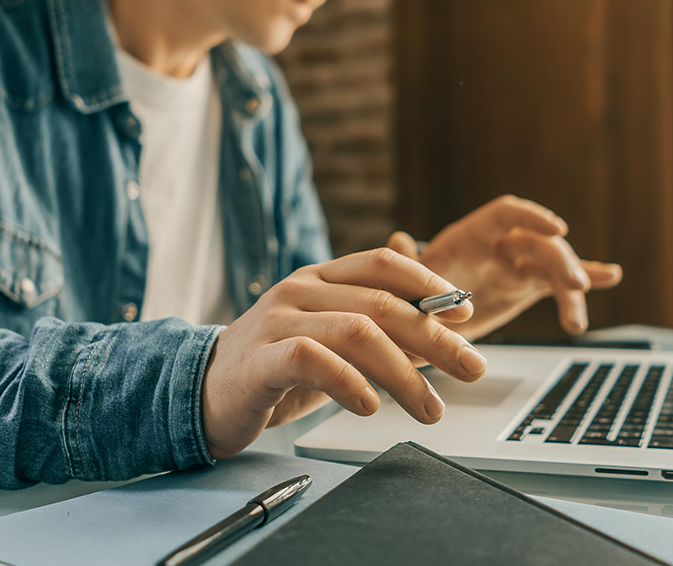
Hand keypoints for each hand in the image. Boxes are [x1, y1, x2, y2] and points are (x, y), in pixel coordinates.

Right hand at [200, 248, 486, 459]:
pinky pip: (312, 360)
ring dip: (404, 373)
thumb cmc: (275, 369)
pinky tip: (370, 405)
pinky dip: (350, 382)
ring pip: (356, 331)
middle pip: (380, 302)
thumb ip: (377, 329)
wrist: (200, 394)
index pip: (382, 264)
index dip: (429, 283)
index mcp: (319, 278)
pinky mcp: (259, 359)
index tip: (465, 313)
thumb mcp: (331, 342)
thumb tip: (441, 327)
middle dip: (435, 337)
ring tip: (430, 408)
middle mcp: (299, 290)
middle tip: (472, 368)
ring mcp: (277, 321)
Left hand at [389, 195, 622, 339]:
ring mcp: (515, 265)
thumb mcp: (401, 281)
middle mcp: (497, 245)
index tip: (558, 230)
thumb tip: (397, 240)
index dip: (532, 217)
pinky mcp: (525, 287)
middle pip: (538, 243)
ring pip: (554, 267)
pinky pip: (557, 283)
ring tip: (576, 321)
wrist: (413, 322)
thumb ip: (405, 262)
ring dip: (573, 287)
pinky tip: (610, 276)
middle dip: (561, 261)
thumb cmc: (406, 293)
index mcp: (470, 235)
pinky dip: (585, 279)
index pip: (506, 214)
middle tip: (573, 287)